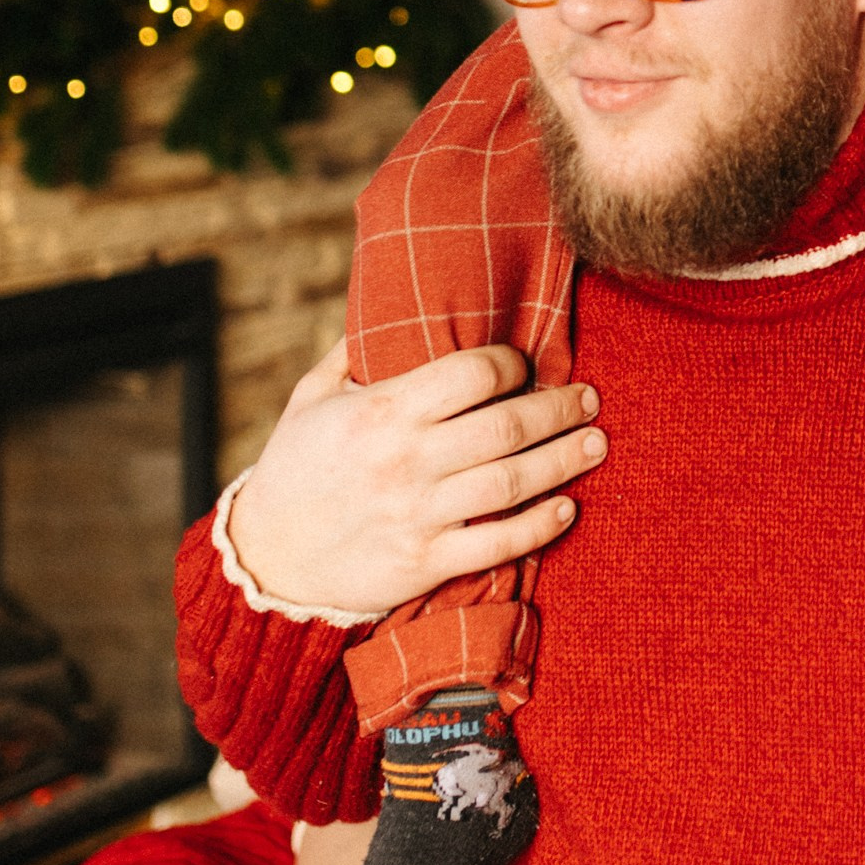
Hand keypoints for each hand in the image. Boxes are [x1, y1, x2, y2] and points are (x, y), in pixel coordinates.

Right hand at [225, 338, 605, 619]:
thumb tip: (390, 300)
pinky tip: (568, 508)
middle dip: (559, 408)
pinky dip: (539, 527)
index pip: (471, 374)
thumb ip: (353, 351)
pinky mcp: (425, 563)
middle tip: (589, 398)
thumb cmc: (294, 467)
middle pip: (506, 427)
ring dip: (563, 461)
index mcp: (382, 412)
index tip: (525, 364)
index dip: (511, 364)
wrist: (267, 560)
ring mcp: (418, 516)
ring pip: (512, 483)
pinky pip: (497, 546)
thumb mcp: (311, 398)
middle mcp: (406, 462)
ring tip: (596, 443)